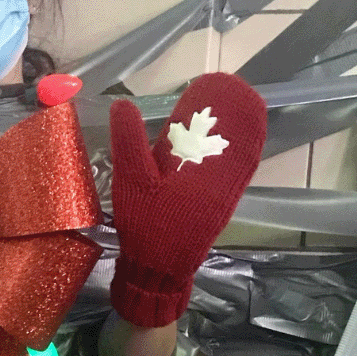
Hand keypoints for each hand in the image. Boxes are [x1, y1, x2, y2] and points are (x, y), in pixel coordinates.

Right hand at [108, 73, 265, 326]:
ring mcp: (225, 193)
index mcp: (201, 168)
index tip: (207, 87)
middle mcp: (222, 178)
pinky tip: (217, 147)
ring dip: (227, 135)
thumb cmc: (147, 224)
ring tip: (214, 116)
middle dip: (224, 116)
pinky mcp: (221, 206)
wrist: (159, 269)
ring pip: (233, 155)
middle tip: (209, 97)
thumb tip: (123, 103)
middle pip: (230, 138)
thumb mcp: (131, 180)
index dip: (216, 104)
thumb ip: (128, 141)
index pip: (216, 126)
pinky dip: (227, 156)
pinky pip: (231, 174)